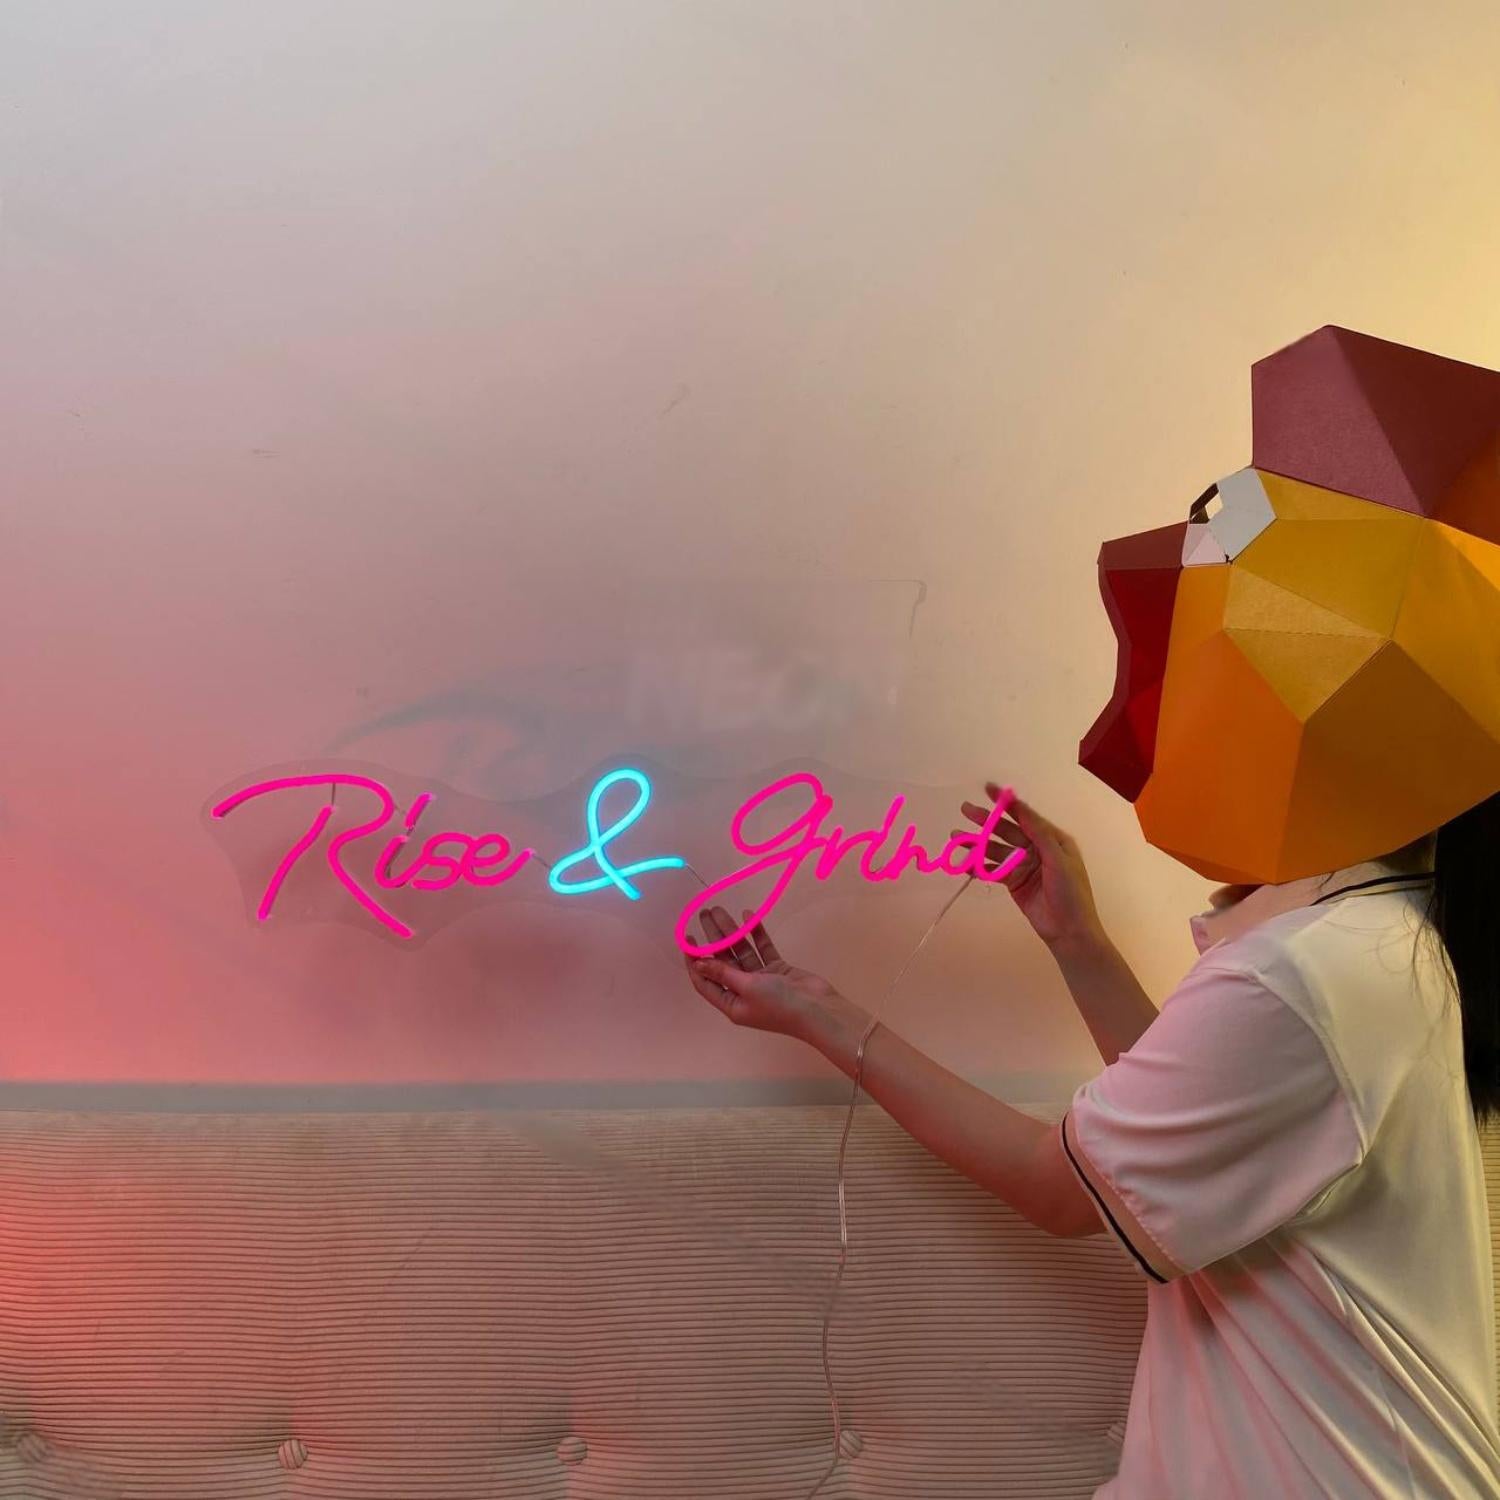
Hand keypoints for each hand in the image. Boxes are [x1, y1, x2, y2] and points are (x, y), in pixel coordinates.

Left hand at [682, 904, 859, 1041]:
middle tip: (704, 913)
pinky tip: (748, 915)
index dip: (693, 960)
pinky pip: (762, 949)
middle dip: (712, 938)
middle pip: (722, 961)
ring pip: (741, 951)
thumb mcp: (746, 987)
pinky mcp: (777, 970)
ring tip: (720, 908)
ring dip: (731, 931)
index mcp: (731, 1004)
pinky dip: (755, 933)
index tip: (687, 938)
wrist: (818, 1009)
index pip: (705, 981)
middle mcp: (743, 992)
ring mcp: (761, 980)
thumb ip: (723, 972)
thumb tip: (698, 964)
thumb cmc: (778, 1004)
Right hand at [955, 785, 1104, 950]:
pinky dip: (979, 866)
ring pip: (996, 850)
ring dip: (977, 844)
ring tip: (956, 838)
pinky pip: (993, 870)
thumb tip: (1022, 809)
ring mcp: (1023, 866)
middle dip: (986, 821)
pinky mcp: (1013, 882)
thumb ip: (1039, 834)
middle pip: (1007, 831)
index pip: (1026, 816)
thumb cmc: (1071, 893)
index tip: (988, 789)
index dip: (1007, 802)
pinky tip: (964, 863)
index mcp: (1052, 839)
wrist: (1069, 930)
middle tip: (965, 810)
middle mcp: (1036, 849)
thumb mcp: (1059, 859)